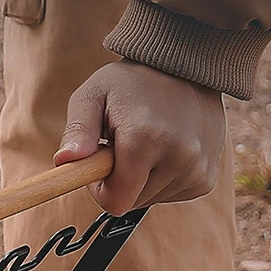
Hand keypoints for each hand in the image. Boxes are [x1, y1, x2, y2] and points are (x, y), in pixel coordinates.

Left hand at [54, 60, 225, 215]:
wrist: (186, 67)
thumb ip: (77, 130)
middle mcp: (179, 158)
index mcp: (145, 140)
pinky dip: (161, 179)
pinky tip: (163, 150)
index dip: (99, 188)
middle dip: (119, 180)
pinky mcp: (206, 179)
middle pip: (131, 202)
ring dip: (141, 178)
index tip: (99, 162)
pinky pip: (170, 195)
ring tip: (145, 141)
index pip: (115, 201)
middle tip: (122, 144)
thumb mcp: (93, 95)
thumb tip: (63, 160)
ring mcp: (197, 170)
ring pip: (150, 199)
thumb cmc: (132, 81)